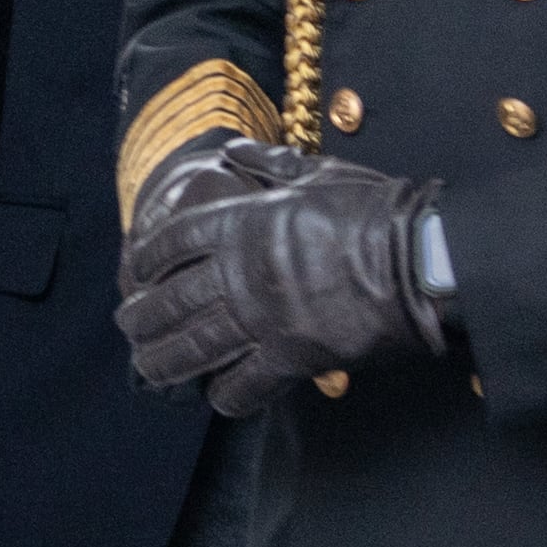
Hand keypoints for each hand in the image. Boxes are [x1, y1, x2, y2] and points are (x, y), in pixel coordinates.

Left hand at [119, 137, 445, 415]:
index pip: (173, 241)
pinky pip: (245, 384)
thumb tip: (233, 148)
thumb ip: (268, 163)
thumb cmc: (372, 210)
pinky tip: (215, 398)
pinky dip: (226, 395)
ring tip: (147, 369)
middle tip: (128, 327)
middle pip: (171, 300)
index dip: (147, 257)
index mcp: (242, 223)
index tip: (134, 269)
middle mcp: (240, 273)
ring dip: (165, 361)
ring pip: (195, 346)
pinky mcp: (291, 357)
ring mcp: (262, 317)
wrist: (418, 258)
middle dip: (143, 317)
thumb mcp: (315, 172)